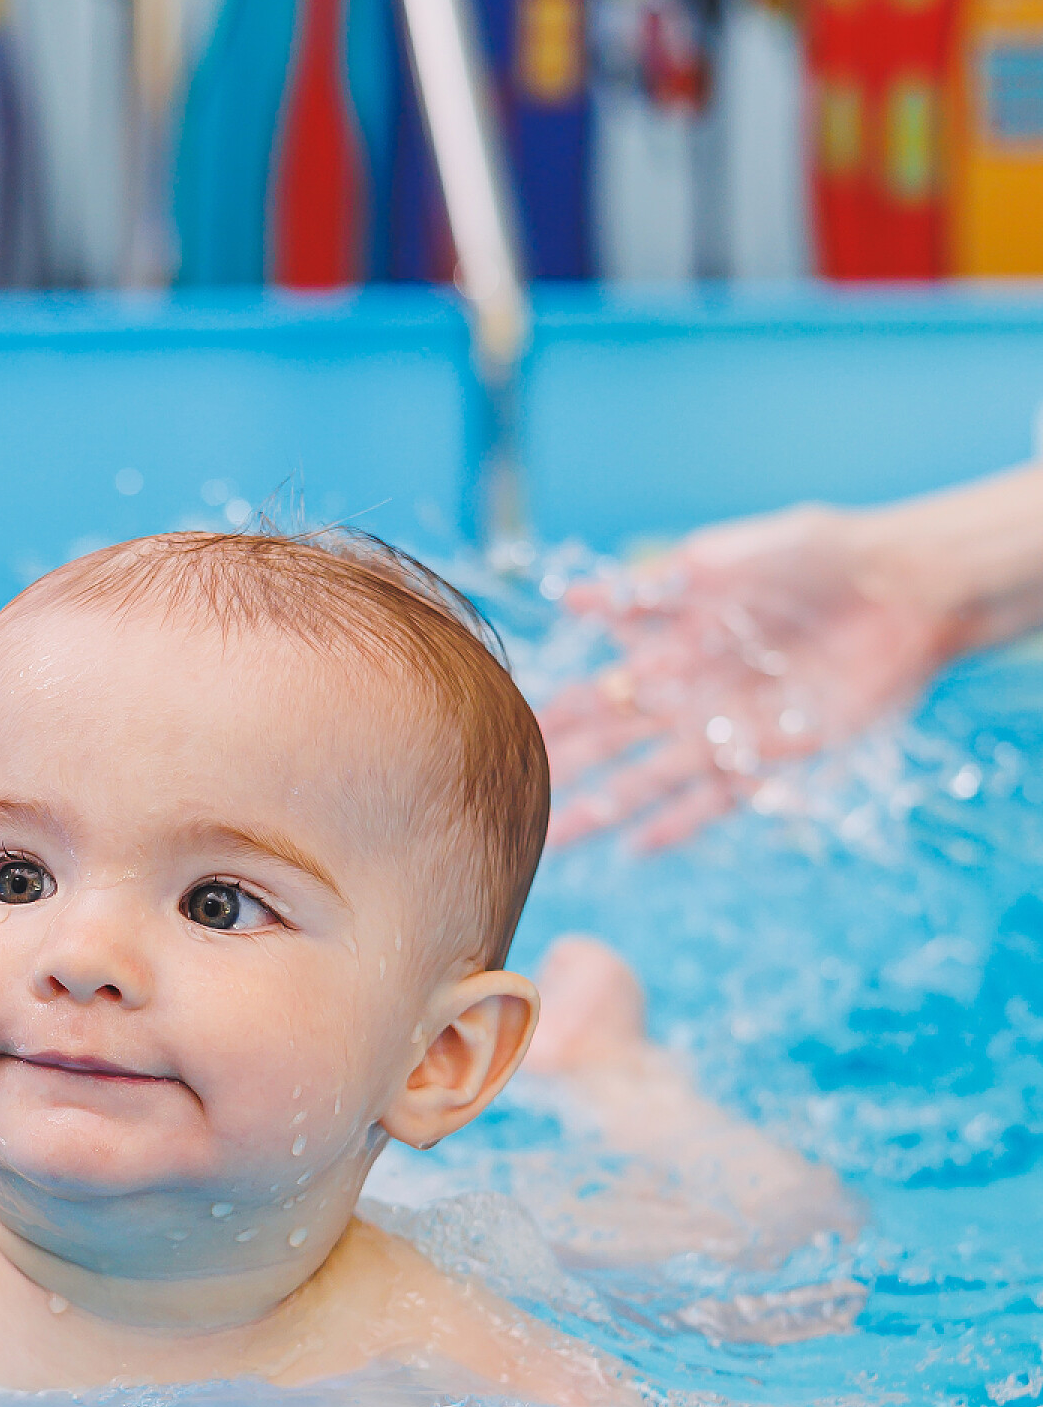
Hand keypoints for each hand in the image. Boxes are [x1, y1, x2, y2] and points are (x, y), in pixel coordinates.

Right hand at [541, 503, 959, 850]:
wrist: (905, 586)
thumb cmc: (820, 555)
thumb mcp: (731, 556)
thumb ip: (658, 585)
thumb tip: (575, 599)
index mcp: (673, 641)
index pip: (597, 687)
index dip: (551, 713)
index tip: (501, 736)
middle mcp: (690, 691)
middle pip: (612, 742)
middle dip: (561, 771)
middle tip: (504, 801)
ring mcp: (727, 728)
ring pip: (649, 779)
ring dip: (602, 810)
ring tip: (552, 842)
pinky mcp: (772, 756)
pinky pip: (714, 800)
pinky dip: (677, 825)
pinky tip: (636, 852)